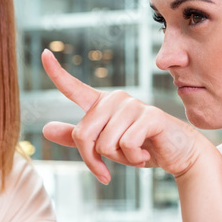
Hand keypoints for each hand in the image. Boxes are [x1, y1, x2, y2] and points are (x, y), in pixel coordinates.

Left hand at [41, 49, 206, 183]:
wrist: (177, 153)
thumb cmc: (141, 147)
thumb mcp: (105, 146)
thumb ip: (76, 139)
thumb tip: (45, 129)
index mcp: (101, 105)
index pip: (73, 88)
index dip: (56, 73)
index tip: (44, 54)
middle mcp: (114, 100)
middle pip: (83, 135)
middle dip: (93, 160)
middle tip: (109, 168)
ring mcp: (132, 105)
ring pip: (105, 144)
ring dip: (120, 160)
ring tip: (136, 154)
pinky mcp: (149, 116)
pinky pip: (127, 146)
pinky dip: (134, 159)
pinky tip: (146, 154)